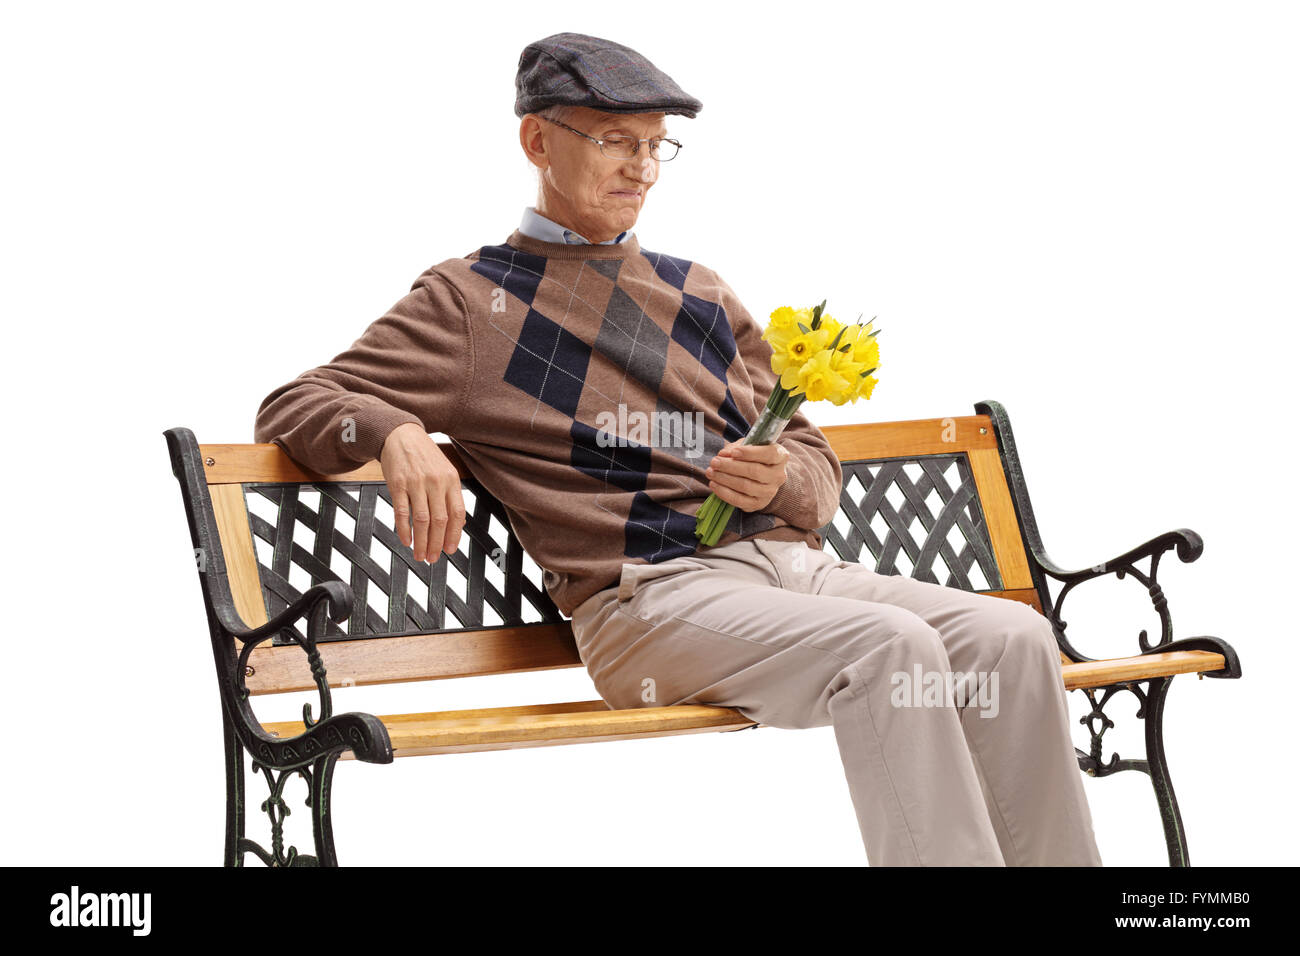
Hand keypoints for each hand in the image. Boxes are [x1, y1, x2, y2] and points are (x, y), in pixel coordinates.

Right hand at [378, 422, 465, 562]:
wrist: (400, 434)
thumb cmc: (424, 455)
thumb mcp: (445, 470)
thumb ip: (451, 495)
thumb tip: (459, 523)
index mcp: (451, 480)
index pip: (457, 513)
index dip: (454, 535)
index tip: (450, 550)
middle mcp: (435, 482)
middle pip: (440, 520)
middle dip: (437, 544)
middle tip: (433, 558)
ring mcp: (416, 483)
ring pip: (422, 520)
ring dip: (422, 542)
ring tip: (420, 555)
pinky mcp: (397, 484)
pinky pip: (402, 512)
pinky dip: (404, 529)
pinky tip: (406, 540)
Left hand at [704, 440, 788, 510]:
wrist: (764, 477)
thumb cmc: (755, 457)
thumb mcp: (749, 446)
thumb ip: (737, 447)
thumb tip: (724, 455)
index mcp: (780, 457)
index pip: (769, 454)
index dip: (751, 453)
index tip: (734, 452)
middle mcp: (778, 475)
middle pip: (754, 471)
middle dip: (731, 466)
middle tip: (714, 462)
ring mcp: (769, 492)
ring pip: (745, 486)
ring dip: (725, 479)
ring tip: (711, 472)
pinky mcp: (758, 504)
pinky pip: (739, 500)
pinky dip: (724, 493)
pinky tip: (714, 485)